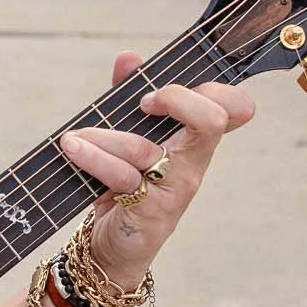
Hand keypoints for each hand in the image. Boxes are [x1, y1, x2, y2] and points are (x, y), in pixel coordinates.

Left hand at [56, 50, 255, 285]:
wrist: (111, 249)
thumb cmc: (123, 188)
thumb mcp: (126, 138)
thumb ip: (128, 96)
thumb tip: (129, 58)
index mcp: (194, 141)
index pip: (234, 108)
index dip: (214, 89)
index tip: (161, 91)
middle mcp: (193, 163)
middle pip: (213, 119)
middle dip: (175, 98)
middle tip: (142, 103)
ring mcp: (175, 188)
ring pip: (144, 148)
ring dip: (101, 137)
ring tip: (73, 139)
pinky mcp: (151, 210)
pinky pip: (121, 175)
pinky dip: (91, 157)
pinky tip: (72, 150)